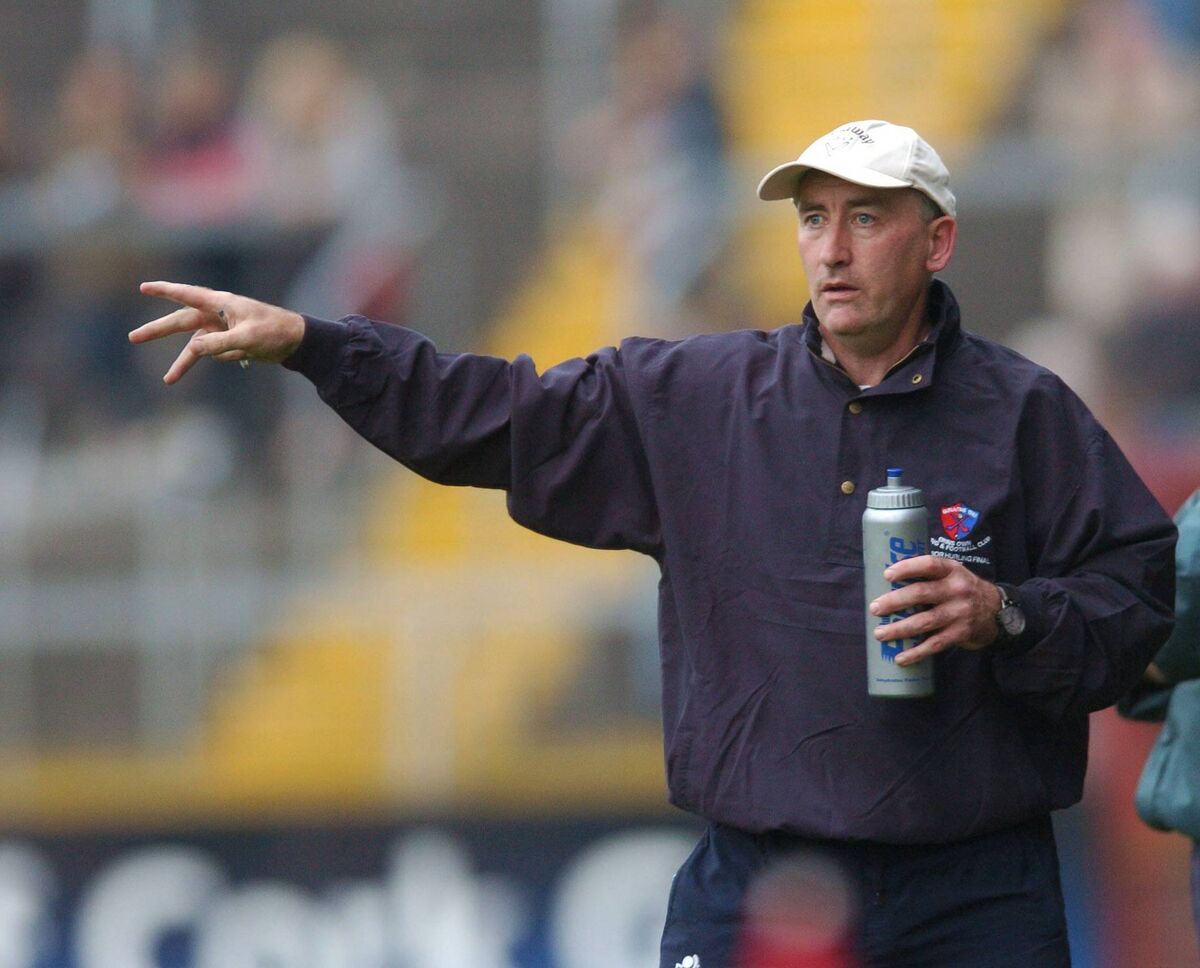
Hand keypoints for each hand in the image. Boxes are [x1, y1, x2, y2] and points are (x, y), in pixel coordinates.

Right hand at [129, 281, 305, 383]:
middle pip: (181, 322)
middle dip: (158, 331)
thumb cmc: (274, 332)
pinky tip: (243, 359)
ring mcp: (222, 329)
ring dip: (183, 362)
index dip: (164, 291)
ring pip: (195, 345)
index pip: (187, 295)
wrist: (296, 341)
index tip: (143, 287)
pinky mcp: (229, 343)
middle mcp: (217, 314)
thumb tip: (193, 348)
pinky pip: (216, 353)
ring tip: (168, 380)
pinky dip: (222, 359)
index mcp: (221, 304)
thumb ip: (219, 343)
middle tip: (133, 337)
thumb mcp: (247, 338)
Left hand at [868, 555, 1001, 665]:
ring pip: (924, 621)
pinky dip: (916, 653)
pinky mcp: (961, 633)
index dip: (907, 568)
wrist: (996, 611)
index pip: (929, 565)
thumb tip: (886, 580)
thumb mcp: (951, 574)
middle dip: (894, 601)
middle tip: (875, 609)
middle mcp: (957, 590)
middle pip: (921, 593)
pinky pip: (935, 644)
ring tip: (880, 634)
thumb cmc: (961, 590)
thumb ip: (928, 575)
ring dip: (899, 629)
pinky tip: (900, 658)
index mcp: (951, 570)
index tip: (887, 575)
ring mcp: (960, 613)